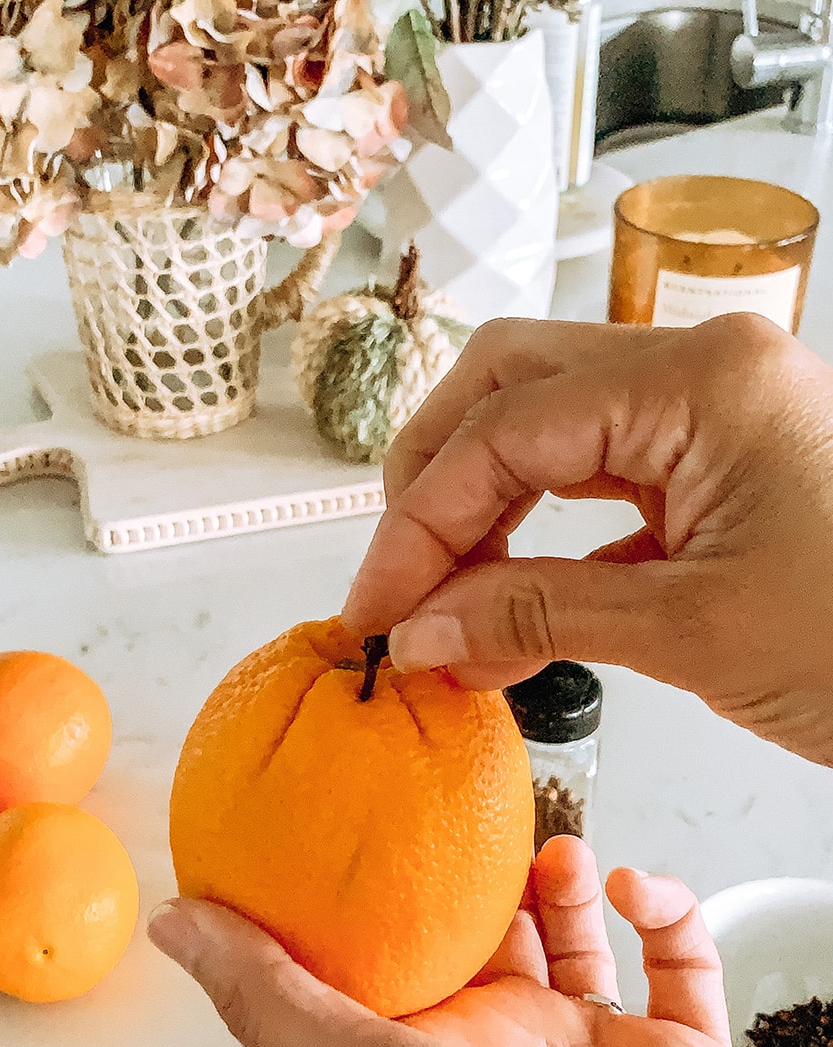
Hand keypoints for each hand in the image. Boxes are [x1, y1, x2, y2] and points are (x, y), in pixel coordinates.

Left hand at [148, 838, 814, 1046]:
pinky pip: (681, 964)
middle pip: (489, 931)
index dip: (380, 882)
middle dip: (486, 866)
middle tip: (481, 800)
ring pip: (579, 935)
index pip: (392, 950)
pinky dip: (667, 911)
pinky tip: (632, 887)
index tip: (371, 802)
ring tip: (556, 844)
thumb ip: (272, 1000)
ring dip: (569, 876)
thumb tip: (174, 921)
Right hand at [341, 315, 832, 765]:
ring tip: (449, 605)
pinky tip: (513, 598)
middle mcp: (698, 369)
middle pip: (509, 386)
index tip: (377, 612)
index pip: (506, 431)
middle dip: (435, 485)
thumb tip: (421, 632)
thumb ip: (536, 618)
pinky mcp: (713, 462)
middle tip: (402, 585)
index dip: (418, 525)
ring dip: (481, 509)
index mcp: (699, 382)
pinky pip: (595, 476)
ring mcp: (707, 411)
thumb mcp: (692, 634)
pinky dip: (538, 535)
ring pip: (546, 426)